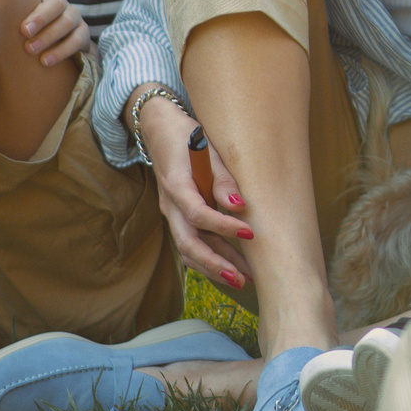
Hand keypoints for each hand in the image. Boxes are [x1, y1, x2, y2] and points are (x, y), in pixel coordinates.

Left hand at [17, 0, 87, 65]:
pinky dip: (62, 49)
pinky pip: (78, 38)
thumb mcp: (8, 24)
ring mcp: (72, 18)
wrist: (50, 56)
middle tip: (23, 31)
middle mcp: (58, 3)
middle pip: (56, 1)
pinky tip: (45, 61)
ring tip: (30, 50)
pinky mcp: (82, 35)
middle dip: (40, 16)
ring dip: (49, 35)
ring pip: (68, 19)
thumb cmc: (21, 37)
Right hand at [143, 94, 254, 291]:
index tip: (250, 232)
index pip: (198, 214)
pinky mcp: (178, 217)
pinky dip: (208, 259)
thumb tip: (239, 205)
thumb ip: (222, 178)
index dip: (223, 227)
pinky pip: (190, 243)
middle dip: (214, 264)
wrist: (160, 131)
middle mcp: (171, 205)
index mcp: (177, 185)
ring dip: (213, 267)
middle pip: (187, 243)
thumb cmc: (187, 136)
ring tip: (241, 280)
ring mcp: (172, 213)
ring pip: (188, 249)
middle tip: (241, 278)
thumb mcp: (207, 148)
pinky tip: (229, 268)